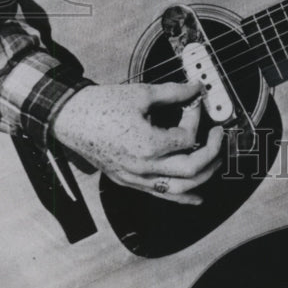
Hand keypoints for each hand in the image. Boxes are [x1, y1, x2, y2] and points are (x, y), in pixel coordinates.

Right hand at [51, 82, 223, 204]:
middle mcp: (143, 168)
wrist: (70, 118)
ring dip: (203, 176)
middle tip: (218, 134)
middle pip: (192, 170)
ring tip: (215, 161)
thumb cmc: (100, 106)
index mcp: (147, 145)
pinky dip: (182, 197)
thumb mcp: (141, 94)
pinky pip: (160, 195)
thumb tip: (195, 89)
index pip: (188, 137)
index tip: (193, 103)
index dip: (195, 118)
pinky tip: (196, 196)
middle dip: (212, 152)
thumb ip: (174, 93)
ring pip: (179, 190)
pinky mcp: (128, 181)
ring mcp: (135, 178)